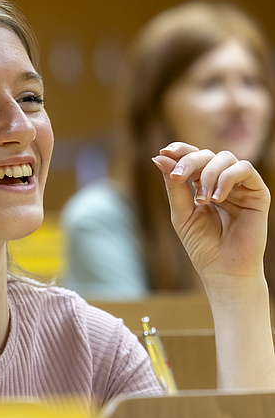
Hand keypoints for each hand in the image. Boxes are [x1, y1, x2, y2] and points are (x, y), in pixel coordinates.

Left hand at [152, 142, 269, 284]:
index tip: (164, 151)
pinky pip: (244, 169)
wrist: (223, 268)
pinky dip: (226, 178)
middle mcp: (222, 181)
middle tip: (178, 177)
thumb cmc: (202, 244)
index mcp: (202, 184)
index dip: (180, 149)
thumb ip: (174, 186)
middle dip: (189, 162)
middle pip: (206, 154)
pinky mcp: (257, 193)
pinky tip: (216, 198)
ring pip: (225, 158)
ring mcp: (240, 186)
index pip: (193, 156)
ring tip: (202, 200)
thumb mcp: (181, 212)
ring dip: (208, 174)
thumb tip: (160, 157)